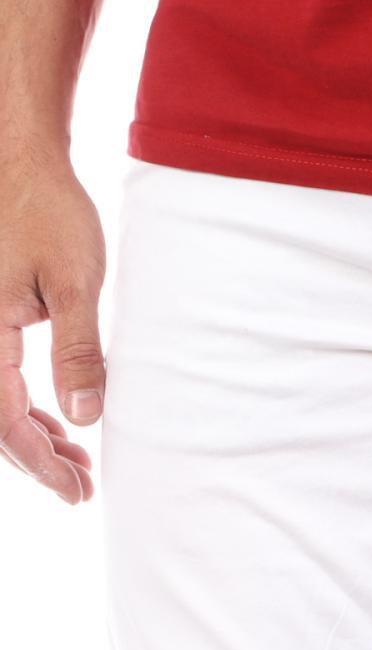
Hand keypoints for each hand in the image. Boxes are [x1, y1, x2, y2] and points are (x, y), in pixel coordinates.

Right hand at [0, 155, 105, 503]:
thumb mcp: (76, 286)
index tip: (75, 490)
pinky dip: (28, 405)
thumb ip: (77, 353)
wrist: (19, 159)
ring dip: (35, 435)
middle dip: (39, 459)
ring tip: (78, 460)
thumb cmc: (48, 213)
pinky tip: (59, 420)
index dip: (39, 463)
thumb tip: (85, 418)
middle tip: (83, 486)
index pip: (4, 422)